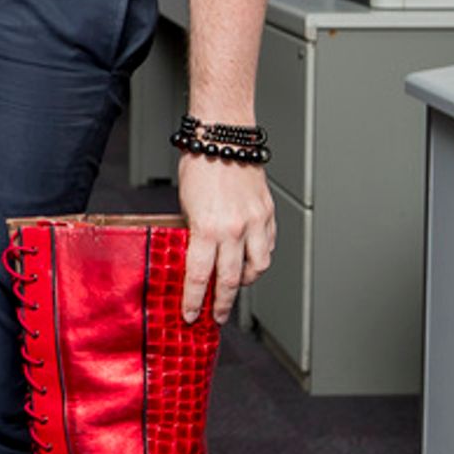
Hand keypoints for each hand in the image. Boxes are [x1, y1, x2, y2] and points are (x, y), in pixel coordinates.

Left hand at [175, 154, 275, 325]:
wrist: (224, 138)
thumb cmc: (200, 165)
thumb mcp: (185, 205)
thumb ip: (193, 234)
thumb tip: (195, 257)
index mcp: (208, 228)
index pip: (200, 277)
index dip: (194, 301)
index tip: (191, 315)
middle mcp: (234, 229)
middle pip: (230, 280)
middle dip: (222, 303)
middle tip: (216, 315)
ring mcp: (255, 222)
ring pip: (257, 267)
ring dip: (246, 282)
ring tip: (236, 288)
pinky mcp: (268, 214)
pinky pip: (268, 247)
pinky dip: (260, 258)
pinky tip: (252, 261)